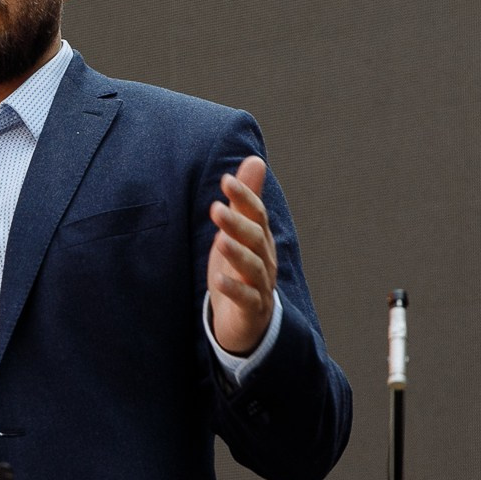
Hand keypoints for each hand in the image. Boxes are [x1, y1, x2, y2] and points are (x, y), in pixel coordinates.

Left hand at [207, 156, 277, 355]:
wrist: (247, 320)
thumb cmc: (241, 268)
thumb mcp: (240, 231)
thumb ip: (246, 199)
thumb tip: (255, 159)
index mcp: (262, 239)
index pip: (257, 214)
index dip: (244, 197)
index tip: (225, 180)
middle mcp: (265, 260)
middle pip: (255, 239)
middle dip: (237, 223)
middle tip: (215, 208)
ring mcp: (260, 286)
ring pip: (252, 267)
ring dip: (237, 253)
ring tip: (219, 240)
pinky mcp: (251, 310)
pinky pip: (246, 298)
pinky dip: (234, 290)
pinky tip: (218, 281)